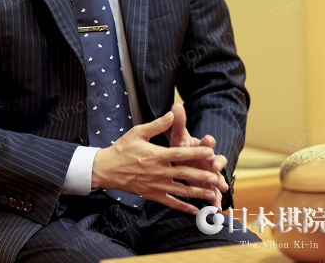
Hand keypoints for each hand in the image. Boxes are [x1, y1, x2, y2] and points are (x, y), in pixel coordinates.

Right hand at [92, 111, 225, 214]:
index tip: (210, 152)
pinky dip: (183, 207)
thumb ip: (157, 125)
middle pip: (185, 174)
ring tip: (212, 194)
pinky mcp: (152, 195)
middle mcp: (159, 171)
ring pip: (181, 190)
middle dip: (202, 176)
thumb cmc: (123, 149)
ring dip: (197, 193)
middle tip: (217, 177)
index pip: (181, 154)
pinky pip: (170, 202)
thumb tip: (172, 114)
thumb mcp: (139, 132)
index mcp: (157, 155)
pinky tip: (195, 210)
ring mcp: (157, 185)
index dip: (197, 153)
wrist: (107, 169)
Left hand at [170, 103, 227, 209]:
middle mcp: (209, 160)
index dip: (207, 141)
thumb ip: (178, 122)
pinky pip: (214, 194)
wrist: (189, 160)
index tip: (207, 140)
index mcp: (201, 146)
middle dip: (216, 163)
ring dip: (219, 182)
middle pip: (216, 160)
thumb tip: (176, 105)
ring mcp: (210, 174)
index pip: (207, 142)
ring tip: (222, 188)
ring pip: (217, 178)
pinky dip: (216, 200)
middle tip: (215, 166)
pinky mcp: (208, 186)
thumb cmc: (184, 147)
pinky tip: (217, 208)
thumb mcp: (179, 135)